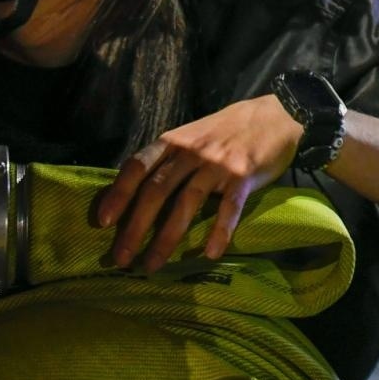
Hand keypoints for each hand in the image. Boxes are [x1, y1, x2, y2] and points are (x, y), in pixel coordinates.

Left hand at [95, 95, 302, 272]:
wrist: (276, 114)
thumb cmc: (229, 130)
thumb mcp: (192, 135)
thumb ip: (170, 160)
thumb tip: (139, 194)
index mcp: (174, 141)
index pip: (138, 166)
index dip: (118, 194)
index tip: (103, 222)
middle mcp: (191, 152)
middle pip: (157, 191)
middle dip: (135, 227)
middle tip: (121, 258)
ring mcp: (218, 164)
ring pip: (186, 203)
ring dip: (167, 238)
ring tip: (153, 265)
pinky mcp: (244, 176)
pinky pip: (229, 207)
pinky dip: (219, 231)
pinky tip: (211, 254)